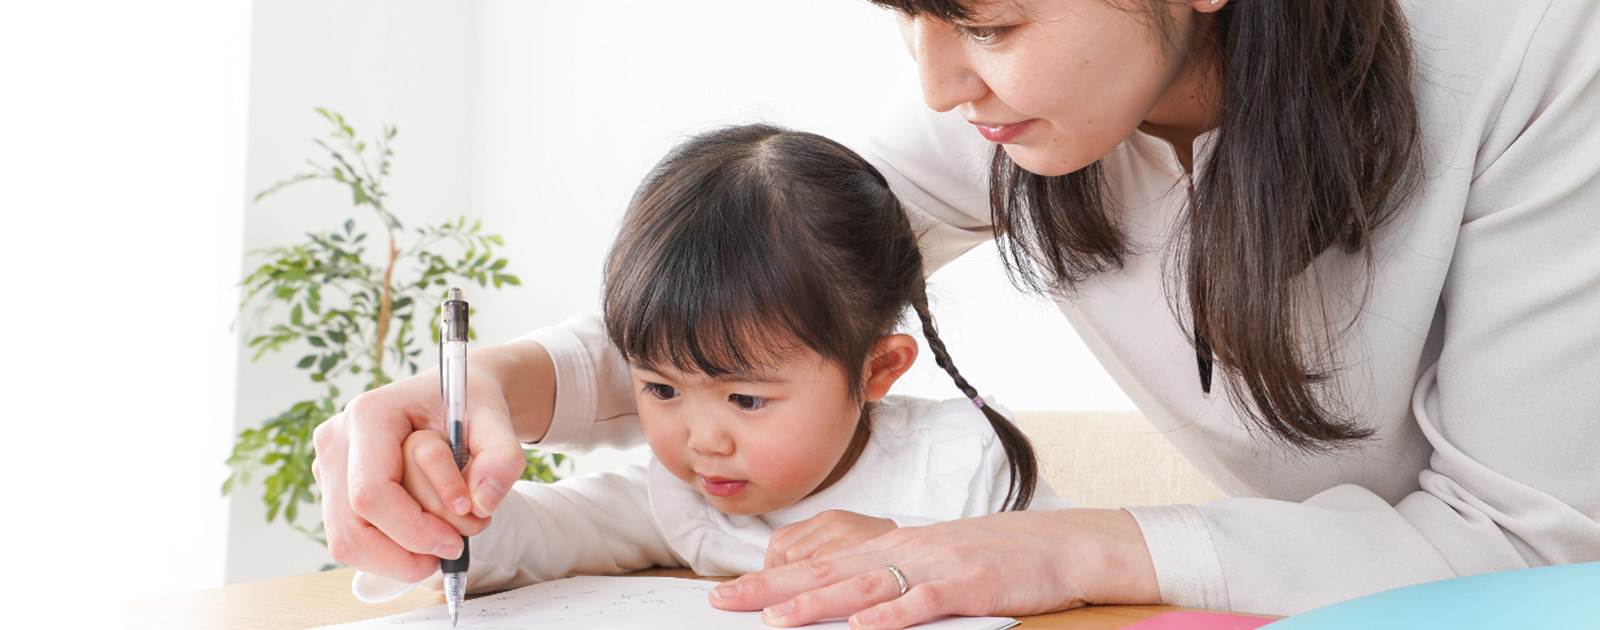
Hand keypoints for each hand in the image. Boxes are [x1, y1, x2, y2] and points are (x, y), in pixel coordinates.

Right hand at [312, 344, 545, 582]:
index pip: (372, 493)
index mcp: (370, 414)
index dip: (413, 529)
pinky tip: (423, 539)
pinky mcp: (334, 488)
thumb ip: (502, 457)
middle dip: (405, 554)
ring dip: (397, 559)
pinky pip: (351, 539)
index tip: (455, 541)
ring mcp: (329, 466)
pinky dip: (389, 553)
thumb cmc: (469, 404)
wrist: (455, 394)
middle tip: (452, 550)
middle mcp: (338, 440)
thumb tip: (483, 502)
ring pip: (346, 542)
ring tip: (443, 543)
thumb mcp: (497, 422)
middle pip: (350, 528)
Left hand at [709, 509, 1158, 629]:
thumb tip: (843, 608)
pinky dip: (894, 615)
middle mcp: (904, 551)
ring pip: (866, 586)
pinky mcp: (968, 585)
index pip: (820, 564)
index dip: (770, 579)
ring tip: (777, 618)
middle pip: (828, 572)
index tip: (725, 593)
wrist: (1060, 544)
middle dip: (772, 590)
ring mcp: (935, 567)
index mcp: (892, 547)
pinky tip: (865, 629)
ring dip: (819, 603)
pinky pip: (925, 602)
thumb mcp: (933, 564)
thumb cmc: (995, 558)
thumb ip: (887, 580)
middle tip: (724, 602)